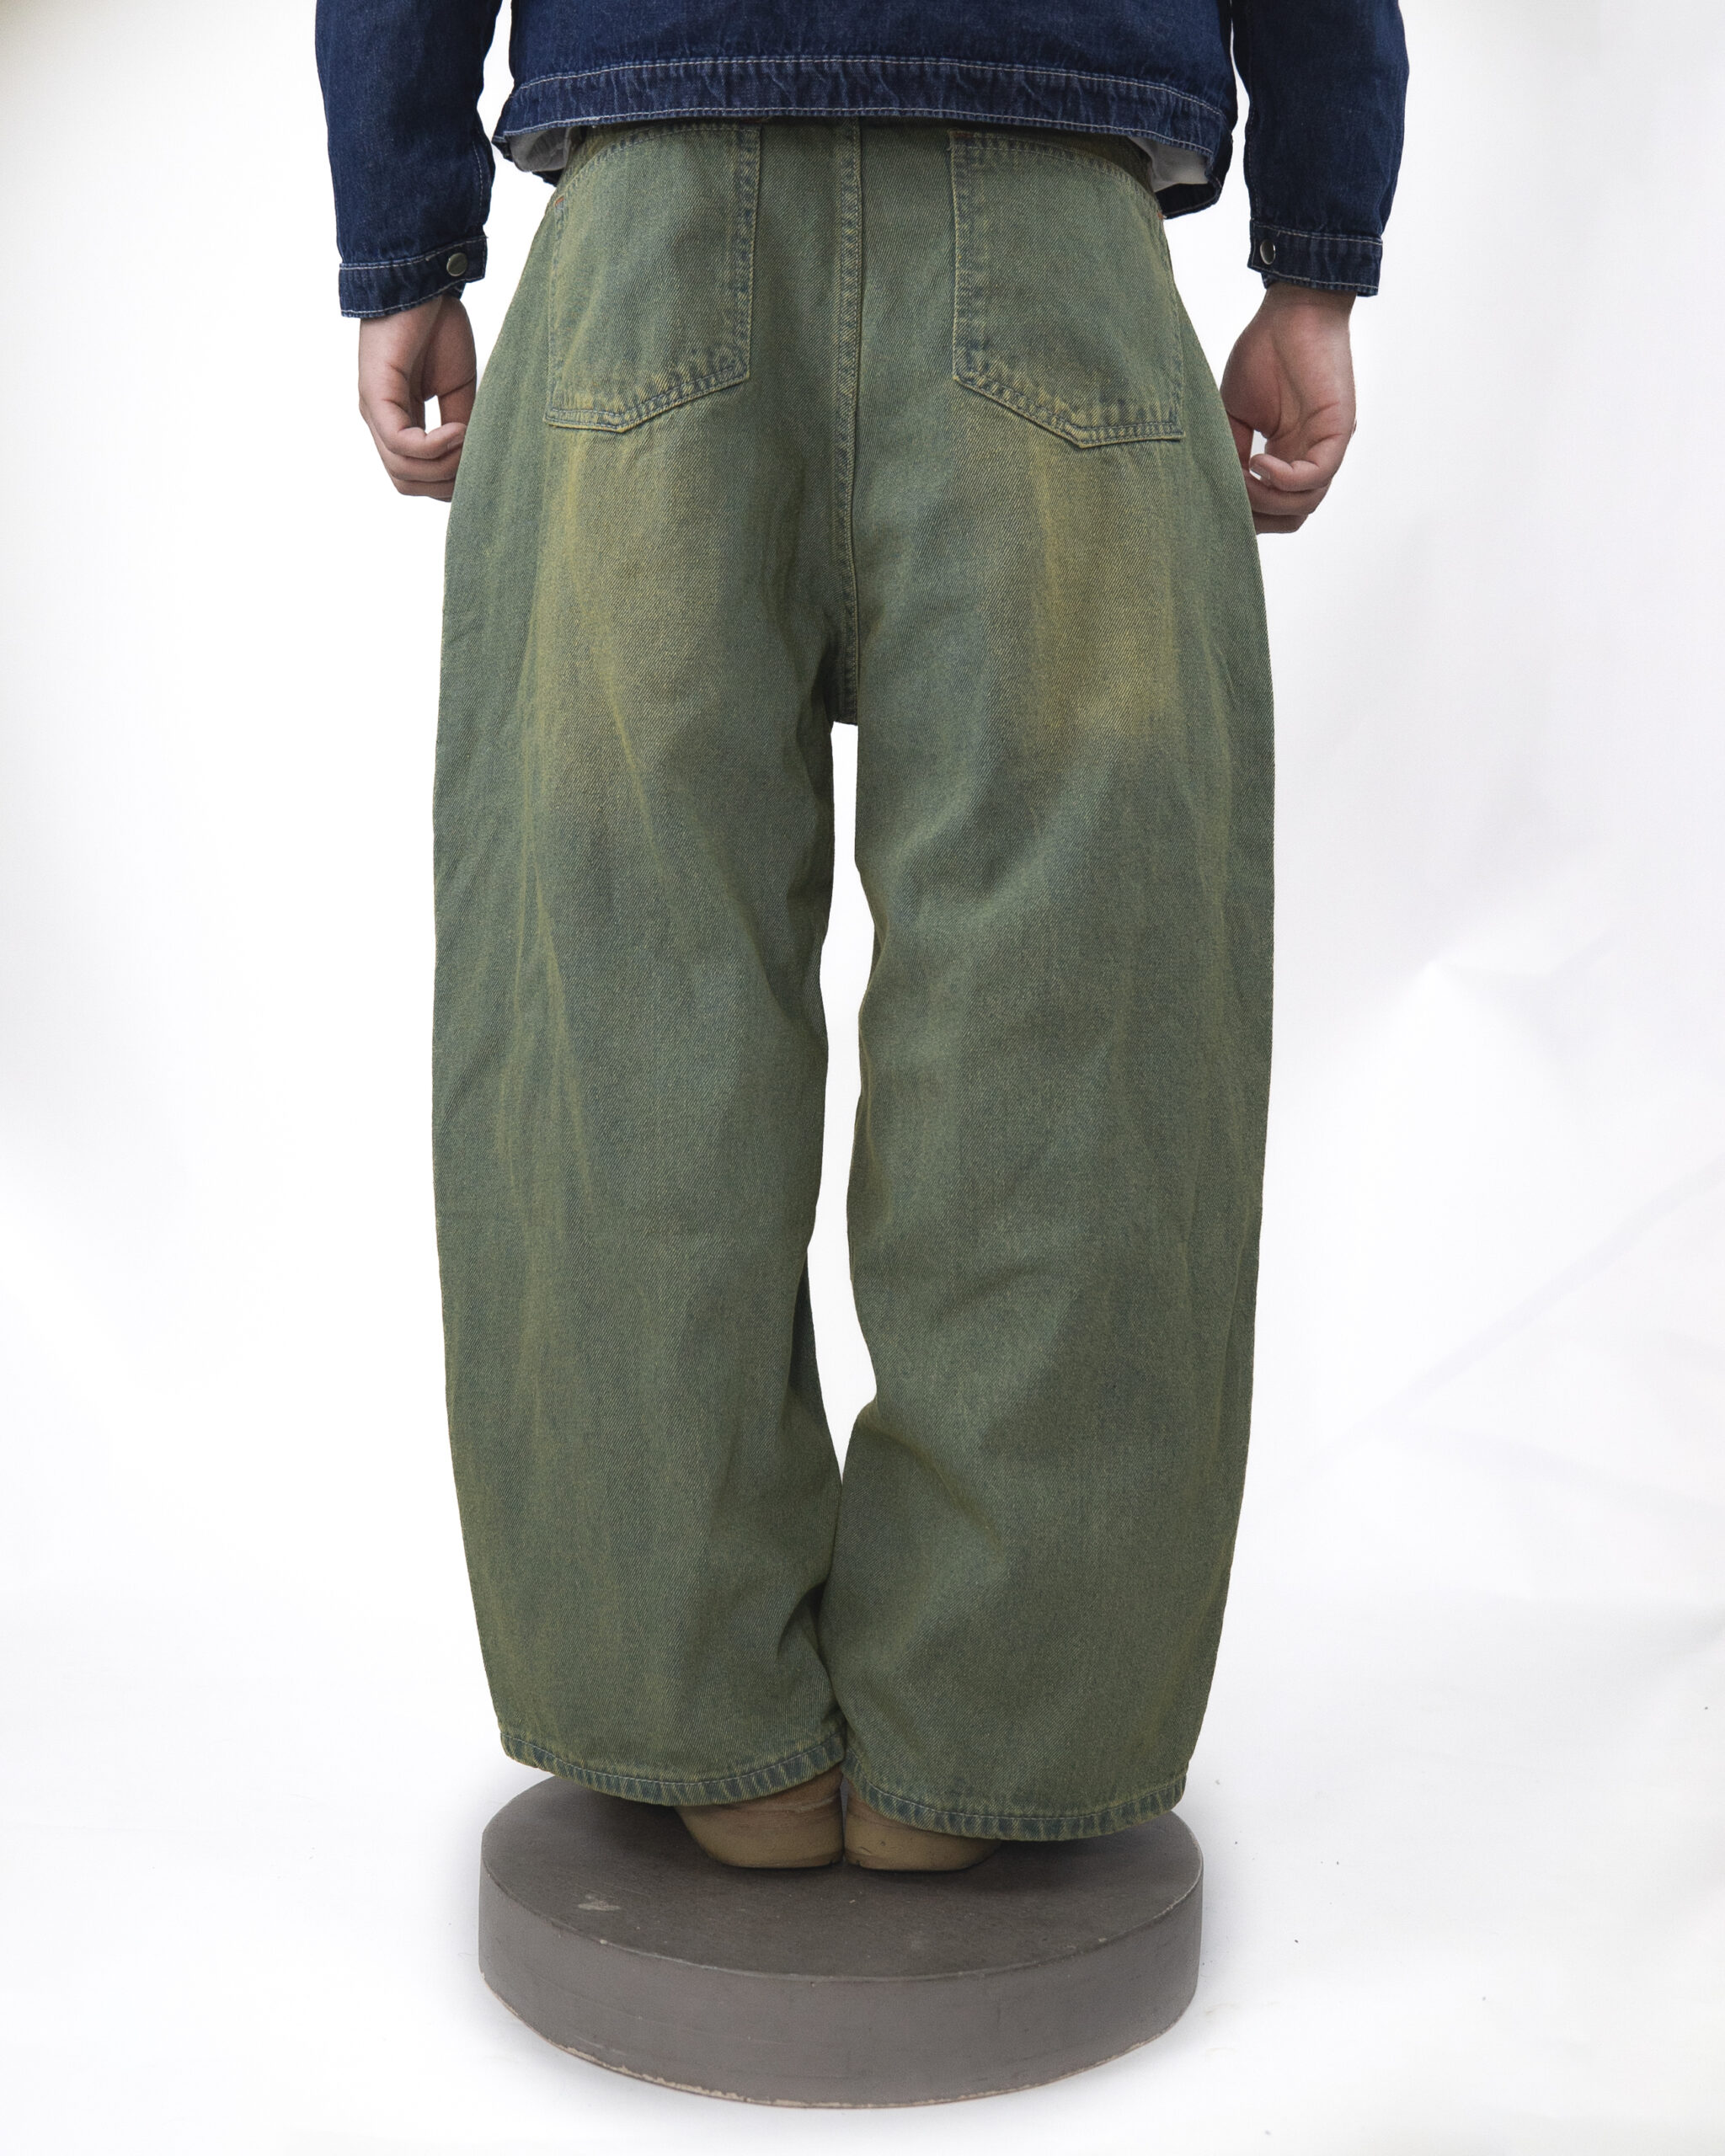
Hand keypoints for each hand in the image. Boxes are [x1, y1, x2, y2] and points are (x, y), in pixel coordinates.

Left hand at [357, 294, 476, 500]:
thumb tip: (473, 463)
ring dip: (444, 465)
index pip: (415, 477)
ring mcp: (374, 410)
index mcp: (398, 420)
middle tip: (474, 454)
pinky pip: (401, 444)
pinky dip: (435, 446)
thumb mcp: (458, 389)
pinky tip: (459, 429)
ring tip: (468, 437)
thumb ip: (461, 426)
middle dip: (445, 482)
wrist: (421, 280)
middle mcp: (380, 421)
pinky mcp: (375, 396)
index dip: (449, 482)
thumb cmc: (438, 325)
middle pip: (406, 483)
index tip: (479, 461)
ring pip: (402, 471)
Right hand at [1219, 285, 1355, 534]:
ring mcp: (1326, 446)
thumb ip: (1231, 452)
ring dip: (1268, 501)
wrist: (1294, 309)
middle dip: (1256, 517)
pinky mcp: (1338, 430)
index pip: (1275, 508)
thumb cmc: (1265, 352)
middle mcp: (1310, 456)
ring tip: (1244, 475)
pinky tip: (1260, 462)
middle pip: (1291, 516)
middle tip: (1230, 494)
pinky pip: (1318, 475)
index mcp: (1288, 454)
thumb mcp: (1235, 413)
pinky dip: (1286, 480)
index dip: (1247, 516)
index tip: (1218, 501)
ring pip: (1305, 504)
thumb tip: (1221, 489)